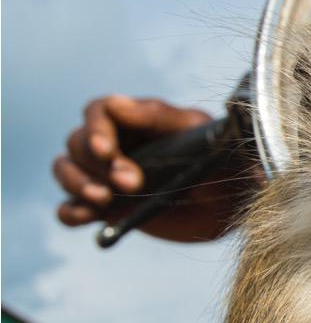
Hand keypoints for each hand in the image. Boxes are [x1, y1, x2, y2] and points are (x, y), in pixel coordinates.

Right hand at [52, 94, 254, 242]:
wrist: (233, 204)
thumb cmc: (219, 159)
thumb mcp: (197, 134)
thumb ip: (158, 118)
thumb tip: (116, 104)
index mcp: (135, 120)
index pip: (98, 112)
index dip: (96, 129)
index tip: (107, 152)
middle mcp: (114, 145)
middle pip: (77, 143)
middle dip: (97, 164)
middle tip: (132, 183)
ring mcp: (105, 177)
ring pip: (64, 170)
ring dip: (76, 183)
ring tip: (104, 200)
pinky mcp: (105, 210)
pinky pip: (68, 210)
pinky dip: (71, 213)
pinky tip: (90, 217)